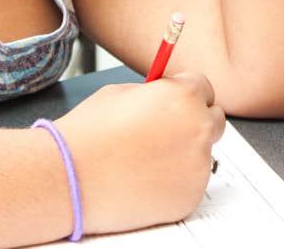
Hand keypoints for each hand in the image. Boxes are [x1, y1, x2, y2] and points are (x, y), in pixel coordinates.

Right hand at [54, 72, 225, 234]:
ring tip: (145, 160)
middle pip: (214, 120)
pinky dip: (175, 182)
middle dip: (194, 122)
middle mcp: (199, 129)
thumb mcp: (121, 93)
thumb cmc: (88, 133)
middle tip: (166, 133)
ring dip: (184, 155)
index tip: (176, 105)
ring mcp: (198, 166)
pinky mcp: (190, 196)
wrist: (69, 177)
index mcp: (183, 96)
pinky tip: (145, 180)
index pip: (205, 88)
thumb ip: (155, 94)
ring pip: (203, 155)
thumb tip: (166, 97)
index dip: (187, 95)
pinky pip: (191, 184)